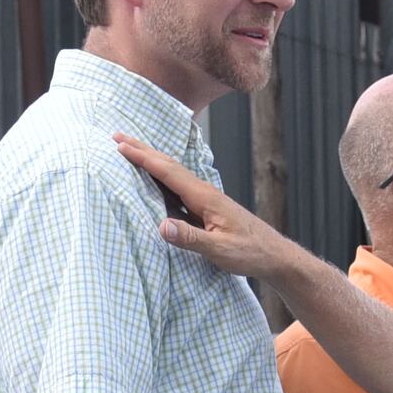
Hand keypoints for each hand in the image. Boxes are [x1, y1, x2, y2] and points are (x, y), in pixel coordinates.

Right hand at [113, 135, 299, 282]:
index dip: (143, 159)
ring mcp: (205, 199)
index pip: (168, 172)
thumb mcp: (220, 250)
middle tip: (117, 136)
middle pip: (168, 166)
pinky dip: (160, 178)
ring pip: (172, 174)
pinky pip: (177, 188)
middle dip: (142, 150)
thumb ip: (191, 238)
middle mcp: (204, 192)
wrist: (275, 255)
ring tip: (129, 150)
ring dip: (150, 161)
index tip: (121, 146)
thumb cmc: (250, 252)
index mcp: (205, 197)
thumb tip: (161, 226)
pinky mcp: (206, 208)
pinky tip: (153, 179)